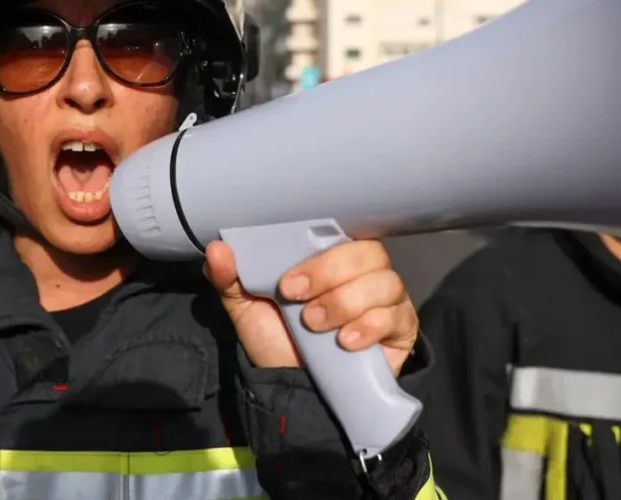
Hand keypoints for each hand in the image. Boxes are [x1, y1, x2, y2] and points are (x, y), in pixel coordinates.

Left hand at [205, 239, 417, 374]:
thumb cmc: (277, 339)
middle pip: (369, 254)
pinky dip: (370, 325)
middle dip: (330, 277)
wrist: (297, 388)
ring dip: (346, 303)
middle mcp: (364, 271)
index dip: (319, 253)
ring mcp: (387, 298)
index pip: (340, 232)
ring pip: (385, 282)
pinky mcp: (402, 327)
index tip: (287, 283)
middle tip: (299, 304)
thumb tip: (217, 248)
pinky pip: (398, 315)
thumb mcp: (248, 307)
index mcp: (330, 256)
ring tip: (316, 326)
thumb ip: (230, 276)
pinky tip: (345, 342)